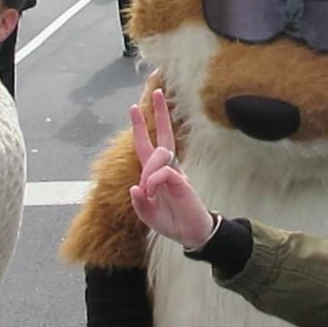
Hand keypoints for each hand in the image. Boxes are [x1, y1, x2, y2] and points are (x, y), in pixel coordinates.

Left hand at [128, 89, 214, 246]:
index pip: (147, 146)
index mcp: (156, 173)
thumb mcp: (148, 214)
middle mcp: (167, 169)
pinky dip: (154, 181)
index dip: (140, 128)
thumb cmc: (171, 222)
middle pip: (161, 137)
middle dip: (158, 115)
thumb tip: (135, 186)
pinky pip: (163, 173)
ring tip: (149, 191)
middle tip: (156, 93)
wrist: (192, 233)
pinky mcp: (182, 182)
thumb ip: (139, 202)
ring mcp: (176, 173)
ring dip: (148, 171)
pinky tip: (153, 192)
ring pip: (158, 155)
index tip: (134, 107)